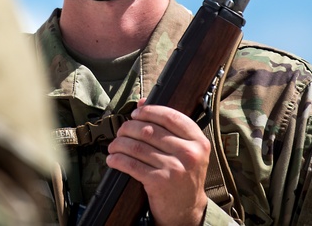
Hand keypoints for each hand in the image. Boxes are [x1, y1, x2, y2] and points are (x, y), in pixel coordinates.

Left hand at [105, 99, 209, 225]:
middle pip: (150, 131)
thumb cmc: (184, 175)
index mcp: (198, 140)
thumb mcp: (186, 149)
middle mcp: (189, 153)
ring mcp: (175, 168)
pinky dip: (118, 160)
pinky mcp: (160, 182)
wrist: (187, 209)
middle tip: (121, 131)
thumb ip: (168, 126)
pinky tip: (113, 158)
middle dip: (129, 128)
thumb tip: (142, 103)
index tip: (135, 113)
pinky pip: (132, 165)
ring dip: (120, 144)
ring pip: (138, 147)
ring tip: (114, 145)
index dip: (149, 111)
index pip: (170, 116)